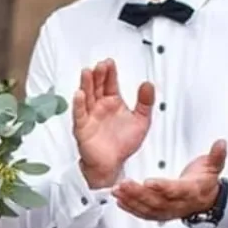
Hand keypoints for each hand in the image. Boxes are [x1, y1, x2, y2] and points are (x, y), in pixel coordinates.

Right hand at [73, 60, 153, 187]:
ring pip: (86, 97)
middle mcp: (99, 106)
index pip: (110, 83)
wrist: (112, 165)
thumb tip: (148, 85)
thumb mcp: (141, 121)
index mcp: (112, 102)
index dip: (110, 73)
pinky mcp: (83, 128)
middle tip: (101, 65)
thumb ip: (146, 103)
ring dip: (86, 84)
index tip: (110, 62)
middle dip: (98, 75)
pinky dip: (79, 105)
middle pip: (97, 86)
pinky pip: (80, 115)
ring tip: (87, 72)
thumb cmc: (123, 144)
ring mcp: (90, 116)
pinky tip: (79, 95)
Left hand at [114, 140, 227, 221]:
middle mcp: (178, 204)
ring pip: (148, 208)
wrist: (207, 201)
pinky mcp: (160, 213)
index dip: (162, 187)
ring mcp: (168, 210)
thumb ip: (216, 155)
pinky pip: (144, 213)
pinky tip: (119, 201)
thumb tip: (221, 143)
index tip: (149, 182)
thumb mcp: (214, 166)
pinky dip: (131, 208)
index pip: (175, 190)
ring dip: (131, 200)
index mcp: (190, 191)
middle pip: (156, 201)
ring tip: (117, 191)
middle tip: (123, 184)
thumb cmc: (205, 182)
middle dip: (138, 193)